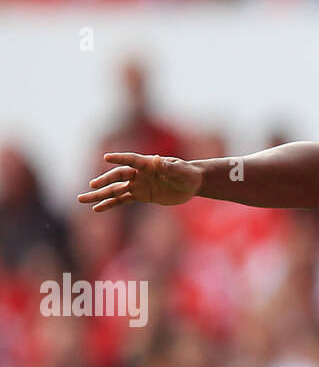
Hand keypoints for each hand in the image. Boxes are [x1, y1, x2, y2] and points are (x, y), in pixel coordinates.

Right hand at [77, 153, 202, 211]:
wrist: (190, 183)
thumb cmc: (187, 174)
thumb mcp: (181, 172)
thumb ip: (169, 167)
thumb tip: (158, 160)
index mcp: (148, 163)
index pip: (131, 160)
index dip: (120, 159)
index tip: (106, 158)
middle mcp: (139, 173)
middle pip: (118, 176)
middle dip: (104, 181)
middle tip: (91, 186)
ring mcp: (137, 184)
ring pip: (115, 190)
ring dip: (99, 195)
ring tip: (82, 199)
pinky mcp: (140, 195)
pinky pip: (122, 200)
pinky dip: (110, 204)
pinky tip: (97, 208)